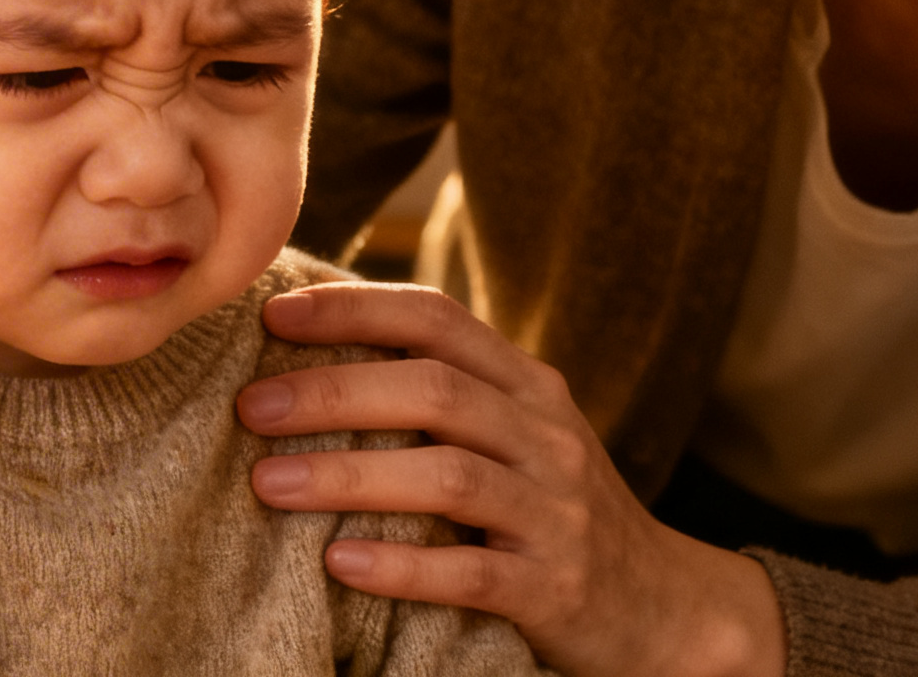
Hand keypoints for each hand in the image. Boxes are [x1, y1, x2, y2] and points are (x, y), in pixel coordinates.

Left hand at [236, 282, 783, 676]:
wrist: (666, 609)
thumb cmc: (551, 509)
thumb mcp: (512, 434)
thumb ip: (437, 391)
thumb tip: (304, 350)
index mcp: (525, 385)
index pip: (437, 318)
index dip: (354, 308)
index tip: (273, 314)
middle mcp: (545, 435)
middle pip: (433, 390)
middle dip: (332, 391)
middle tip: (251, 408)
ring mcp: (556, 512)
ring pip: (448, 476)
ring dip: (350, 476)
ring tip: (267, 483)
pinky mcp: (557, 589)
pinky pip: (473, 574)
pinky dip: (402, 566)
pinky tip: (338, 561)